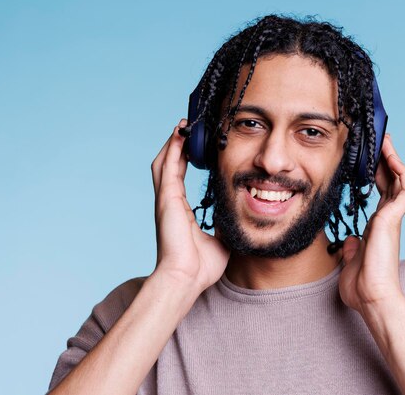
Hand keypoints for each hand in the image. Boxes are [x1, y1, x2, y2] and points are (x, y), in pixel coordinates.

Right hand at [151, 119, 229, 290]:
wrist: (186, 278)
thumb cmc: (200, 266)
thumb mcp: (220, 240)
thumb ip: (225, 226)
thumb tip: (240, 218)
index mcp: (180, 211)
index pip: (179, 177)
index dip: (184, 159)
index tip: (196, 146)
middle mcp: (170, 202)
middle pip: (169, 165)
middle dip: (177, 146)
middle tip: (188, 129)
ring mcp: (166, 199)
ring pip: (164, 162)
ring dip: (174, 143)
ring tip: (184, 126)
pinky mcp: (167, 198)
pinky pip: (168, 166)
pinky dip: (173, 149)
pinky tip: (180, 134)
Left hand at [338, 134, 404, 312]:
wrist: (372, 299)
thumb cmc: (363, 287)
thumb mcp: (351, 263)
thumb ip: (353, 249)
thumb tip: (352, 240)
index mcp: (378, 227)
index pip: (382, 193)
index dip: (378, 174)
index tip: (370, 158)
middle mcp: (388, 220)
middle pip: (391, 181)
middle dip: (386, 159)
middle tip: (379, 140)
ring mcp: (392, 219)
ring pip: (401, 180)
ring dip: (394, 159)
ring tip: (385, 140)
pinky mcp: (394, 219)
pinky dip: (401, 172)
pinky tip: (392, 158)